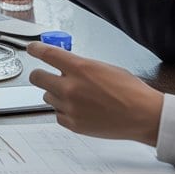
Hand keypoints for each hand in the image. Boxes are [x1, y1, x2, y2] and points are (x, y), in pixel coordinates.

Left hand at [26, 41, 163, 145]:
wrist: (142, 115)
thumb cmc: (129, 90)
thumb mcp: (103, 68)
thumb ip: (80, 66)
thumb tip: (64, 66)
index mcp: (79, 68)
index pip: (47, 54)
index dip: (35, 50)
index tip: (31, 49)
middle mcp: (70, 87)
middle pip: (37, 78)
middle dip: (40, 74)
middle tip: (47, 75)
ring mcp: (70, 107)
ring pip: (47, 97)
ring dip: (55, 94)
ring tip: (74, 96)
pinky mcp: (73, 124)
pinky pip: (58, 114)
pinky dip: (64, 111)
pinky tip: (78, 109)